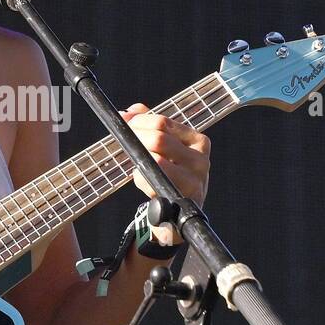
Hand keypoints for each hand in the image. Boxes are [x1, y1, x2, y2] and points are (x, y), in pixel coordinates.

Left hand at [120, 103, 211, 244]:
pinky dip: (142, 179)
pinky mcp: (183, 199)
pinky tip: (144, 180)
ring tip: (139, 164)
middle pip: (159, 139)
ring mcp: (195, 180)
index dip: (139, 121)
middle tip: (124, 141)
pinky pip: (153, 182)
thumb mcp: (167, 149)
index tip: (124, 122)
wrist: (180, 213)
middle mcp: (200, 159)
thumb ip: (151, 126)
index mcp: (198, 141)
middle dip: (136, 137)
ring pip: (156, 161)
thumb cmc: (172, 175)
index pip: (164, 122)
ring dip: (139, 160)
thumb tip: (130, 111)